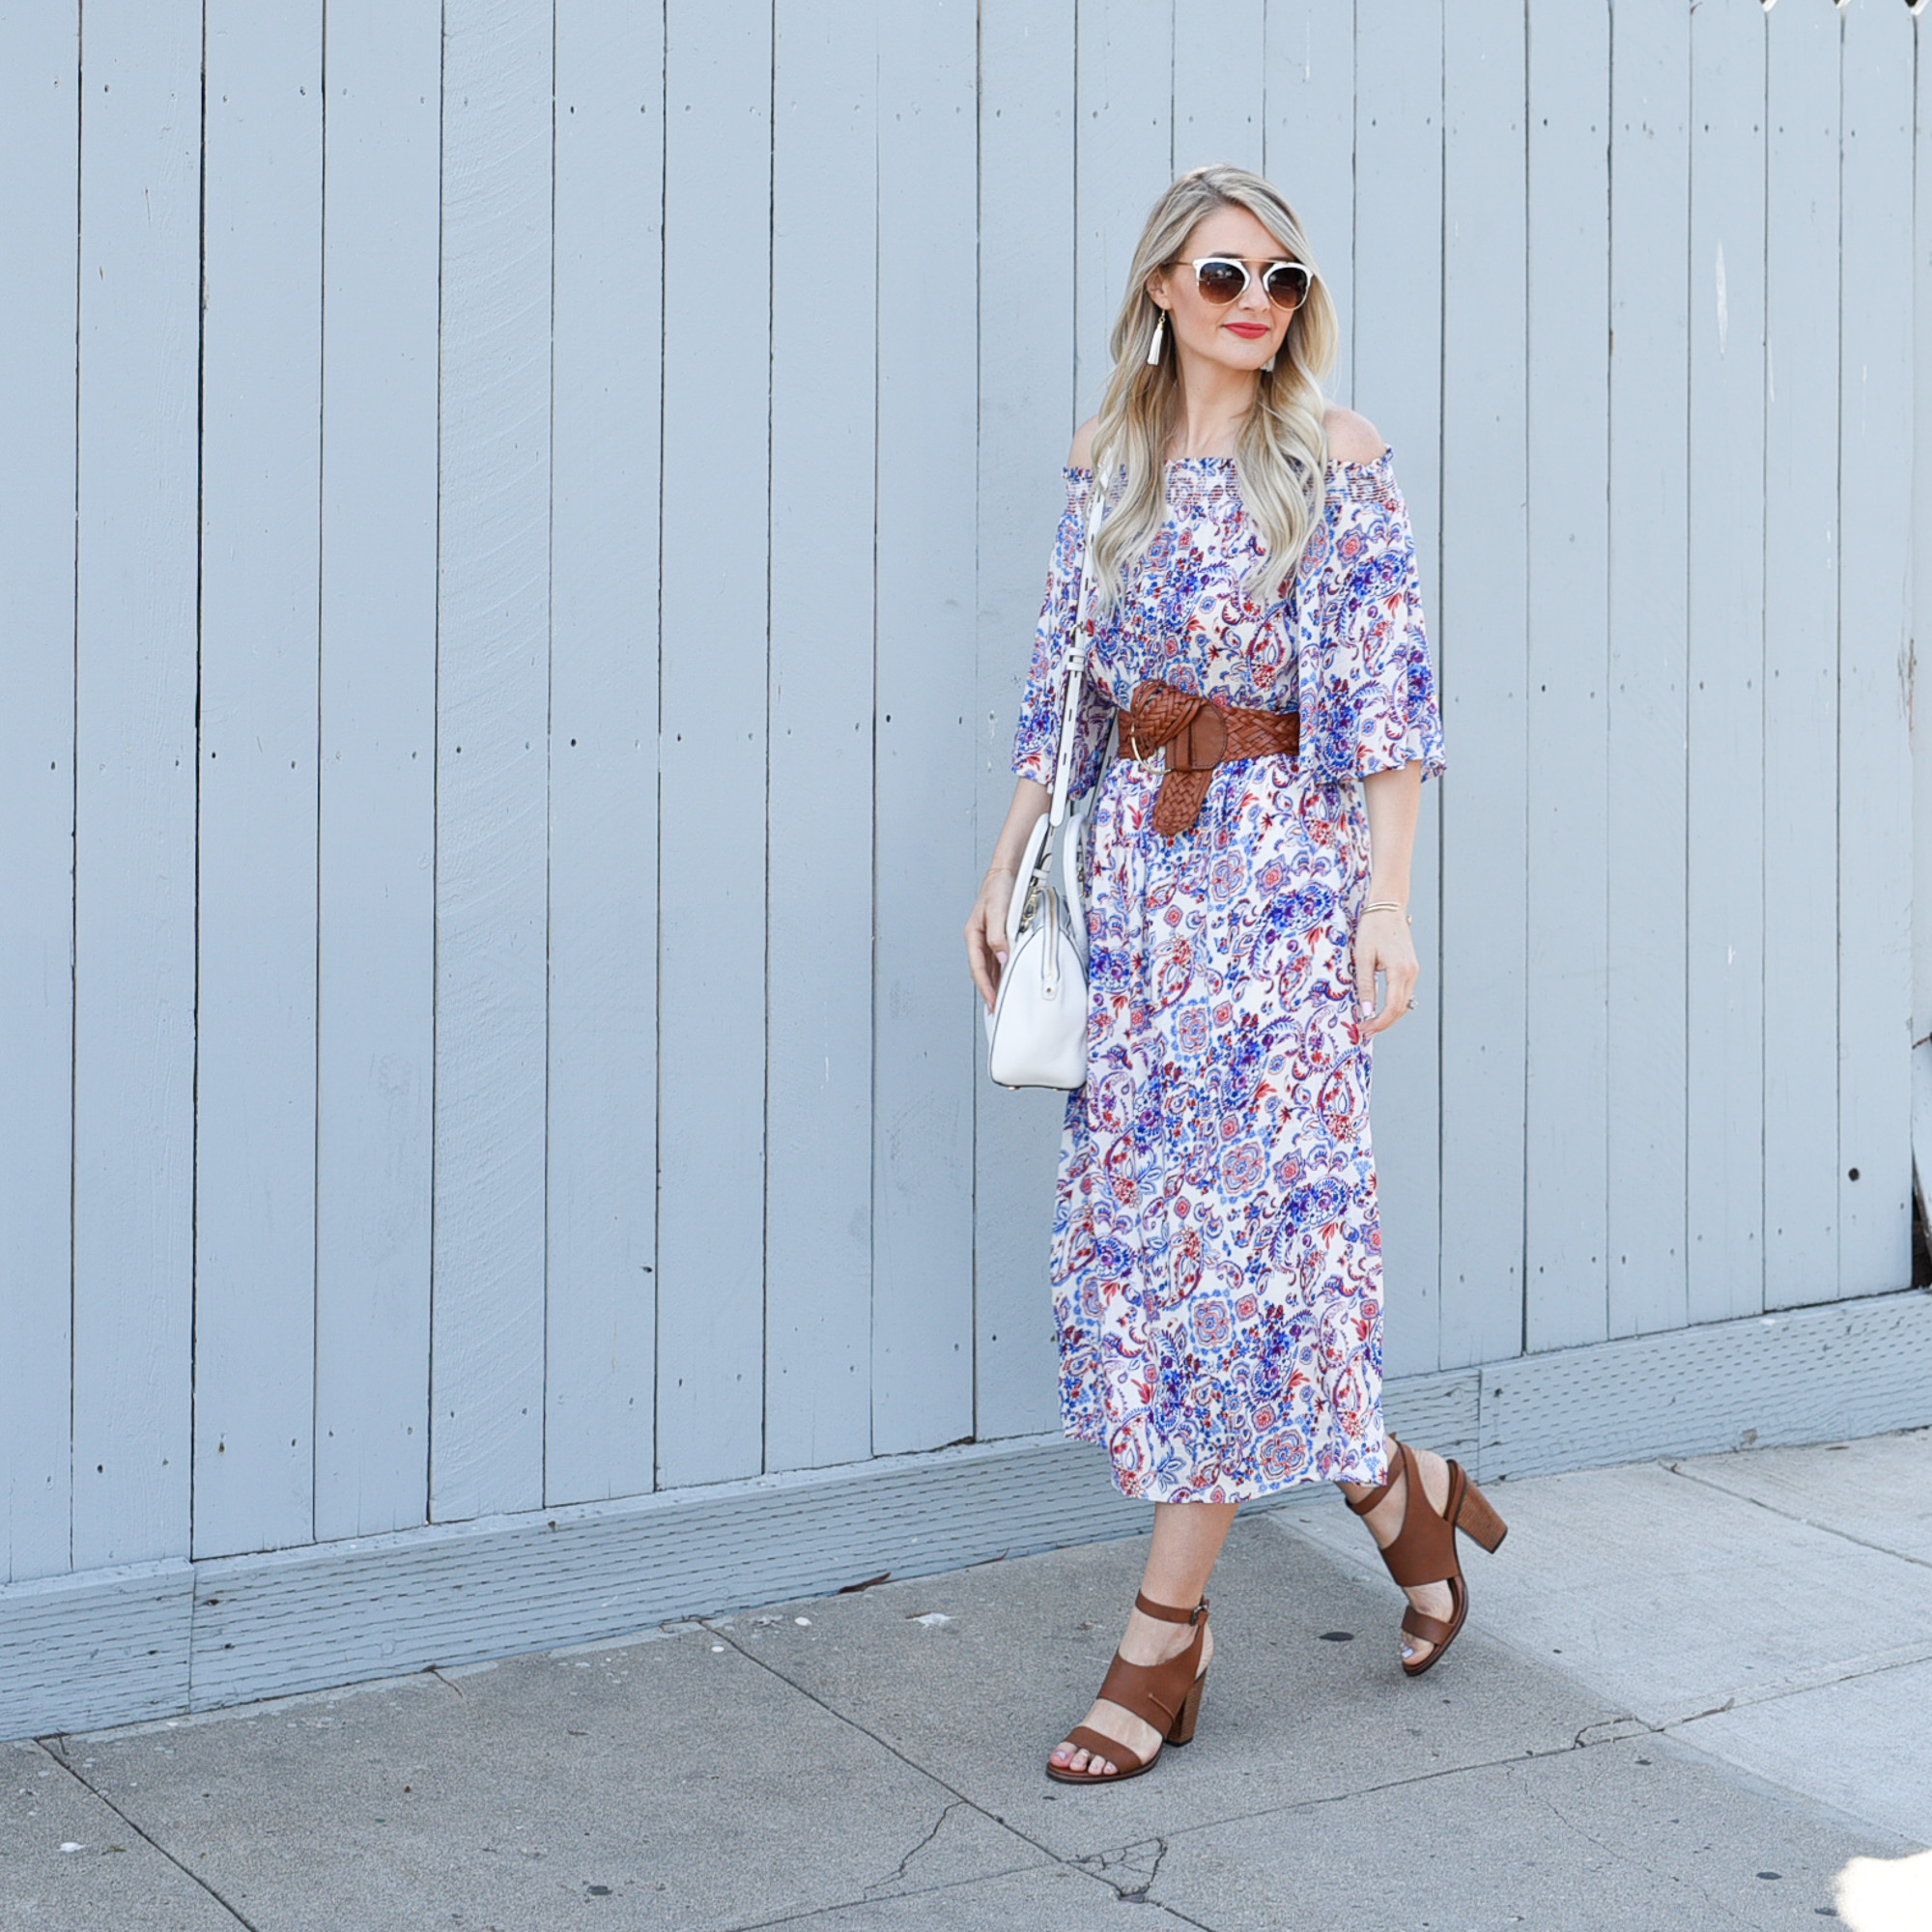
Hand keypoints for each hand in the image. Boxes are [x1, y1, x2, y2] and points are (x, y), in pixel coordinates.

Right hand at [965, 869, 1016, 1012]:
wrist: (1007, 872)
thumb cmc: (999, 888)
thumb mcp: (998, 912)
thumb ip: (999, 937)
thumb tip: (1003, 960)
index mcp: (973, 935)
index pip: (978, 968)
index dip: (985, 988)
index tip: (992, 1004)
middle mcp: (978, 938)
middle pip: (982, 971)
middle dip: (988, 991)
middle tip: (996, 1010)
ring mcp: (987, 937)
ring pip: (990, 966)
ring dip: (996, 982)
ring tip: (1002, 1000)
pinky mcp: (998, 934)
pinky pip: (998, 957)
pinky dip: (1002, 970)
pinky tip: (1008, 978)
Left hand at [1353, 905, 1416, 1035]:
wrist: (1387, 907)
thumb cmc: (1373, 928)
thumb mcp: (1363, 957)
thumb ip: (1366, 986)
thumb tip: (1366, 1011)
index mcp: (1400, 971)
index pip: (1392, 1008)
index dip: (1378, 1023)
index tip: (1364, 1029)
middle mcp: (1412, 973)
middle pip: (1400, 1009)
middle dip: (1383, 1023)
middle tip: (1365, 1031)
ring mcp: (1414, 970)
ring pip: (1404, 1002)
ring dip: (1388, 1015)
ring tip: (1369, 1023)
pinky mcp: (1411, 968)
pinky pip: (1403, 992)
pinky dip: (1393, 1004)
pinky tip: (1379, 1008)